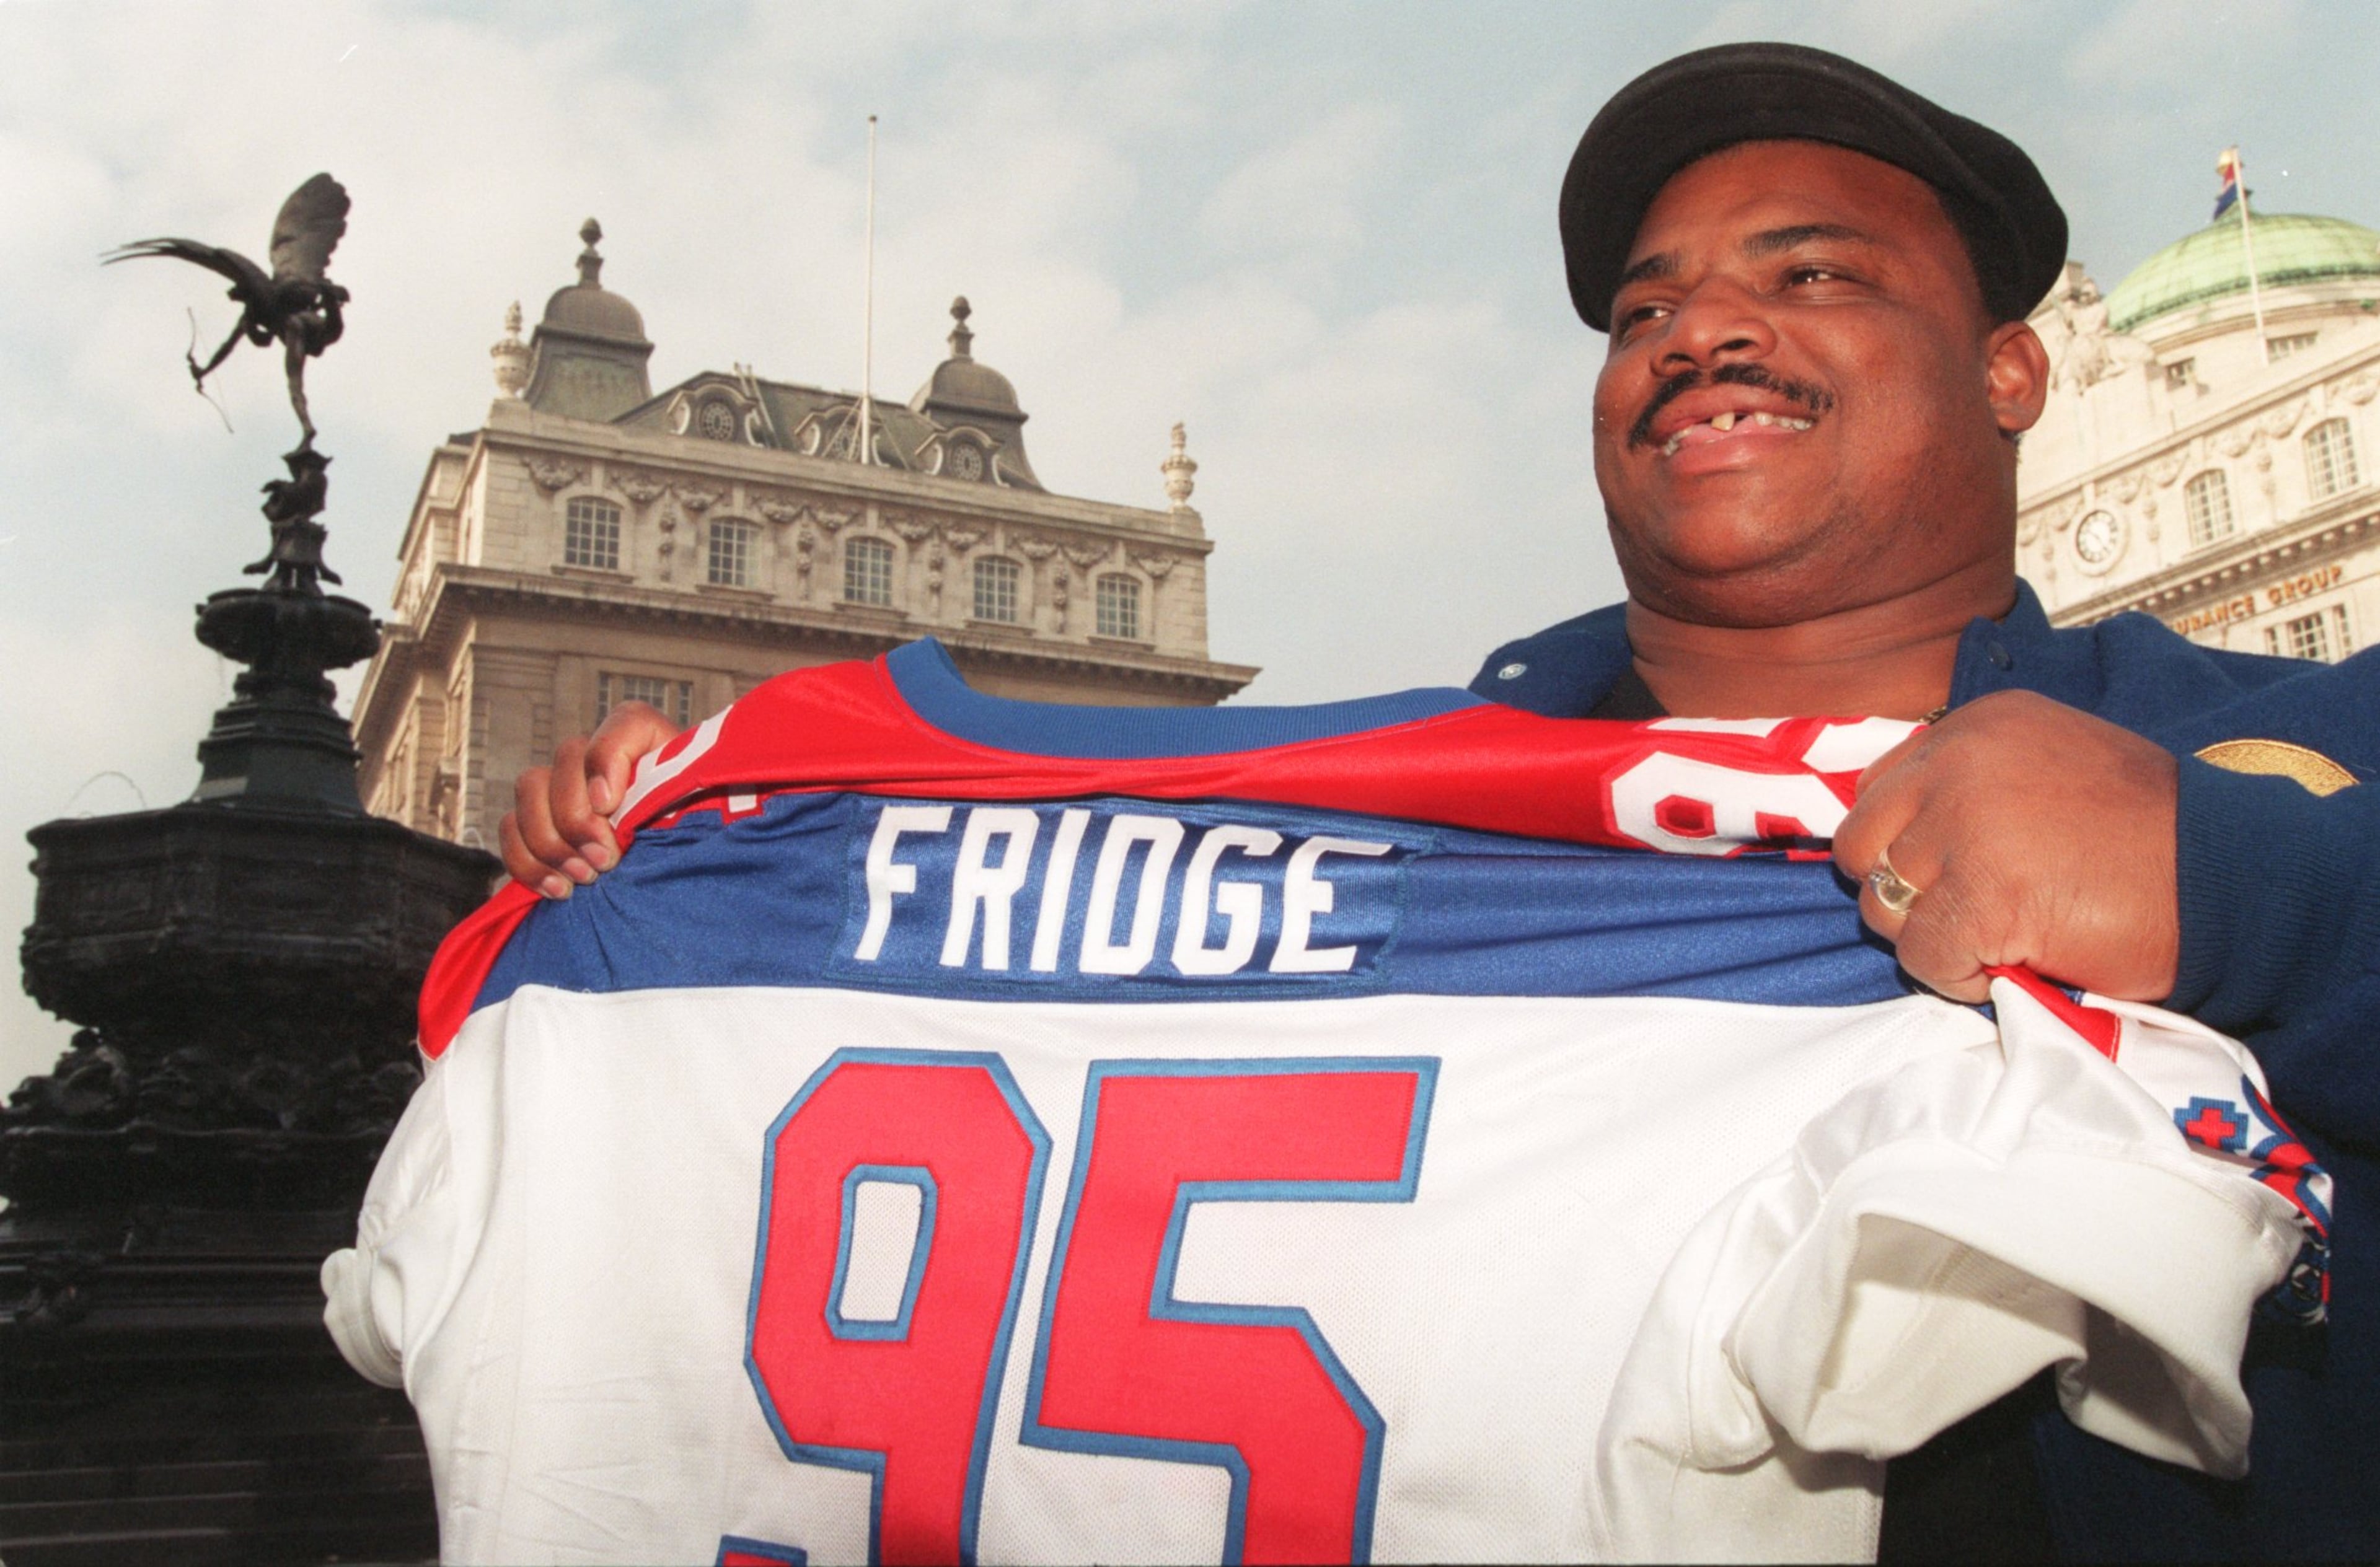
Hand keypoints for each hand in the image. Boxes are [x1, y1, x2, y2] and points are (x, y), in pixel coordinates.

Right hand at [498, 701, 682, 897]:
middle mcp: (602, 758)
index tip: (609, 805)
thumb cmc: (689, 843)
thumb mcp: (697, 820)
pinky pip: (511, 827)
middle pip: (568, 757)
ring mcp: (565, 786)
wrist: (672, 878)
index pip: (629, 722)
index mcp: (651, 748)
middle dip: (578, 817)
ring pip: (530, 787)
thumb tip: (618, 806)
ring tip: (583, 878)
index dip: (608, 758)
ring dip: (551, 841)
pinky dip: (527, 861)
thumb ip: (678, 800)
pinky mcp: (539, 822)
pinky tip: (557, 889)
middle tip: (605, 861)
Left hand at [1832, 690, 2179, 1002]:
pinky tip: (2012, 965)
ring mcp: (1966, 828)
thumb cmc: (2148, 836)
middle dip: (1902, 891)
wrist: (2230, 878)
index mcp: (1977, 726)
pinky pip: (1921, 955)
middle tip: (1966, 912)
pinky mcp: (1981, 897)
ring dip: (1933, 935)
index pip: (1879, 790)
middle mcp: (1960, 764)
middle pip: (1863, 846)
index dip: (1904, 845)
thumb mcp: (2051, 768)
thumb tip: (1902, 834)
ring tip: (2001, 935)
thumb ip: (1974, 784)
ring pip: (1882, 907)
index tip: (1950, 871)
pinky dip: (1958, 976)